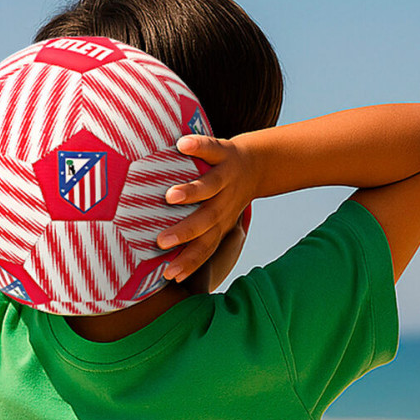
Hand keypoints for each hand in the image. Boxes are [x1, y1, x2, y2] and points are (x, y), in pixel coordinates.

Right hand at [157, 134, 257, 281]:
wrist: (258, 166)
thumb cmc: (226, 198)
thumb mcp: (217, 222)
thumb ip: (195, 237)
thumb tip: (163, 262)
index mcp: (220, 223)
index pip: (205, 247)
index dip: (189, 262)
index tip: (169, 275)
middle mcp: (224, 203)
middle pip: (205, 221)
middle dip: (185, 233)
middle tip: (161, 241)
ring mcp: (226, 178)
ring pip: (209, 187)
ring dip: (192, 193)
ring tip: (171, 196)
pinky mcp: (225, 153)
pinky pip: (211, 149)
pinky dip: (198, 146)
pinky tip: (182, 145)